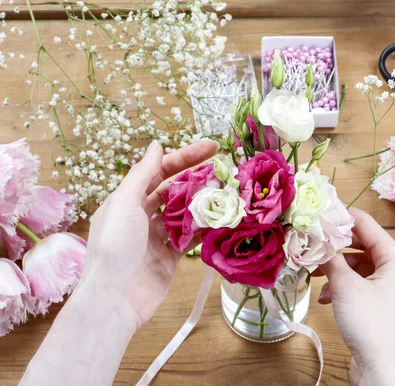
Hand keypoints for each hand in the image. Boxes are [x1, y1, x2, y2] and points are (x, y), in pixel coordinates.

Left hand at [82, 139, 217, 328]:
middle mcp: (140, 216)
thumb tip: (156, 145)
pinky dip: (204, 228)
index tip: (211, 148)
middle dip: (198, 178)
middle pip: (173, 190)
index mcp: (126, 200)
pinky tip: (222, 219)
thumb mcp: (125, 203)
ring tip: (228, 192)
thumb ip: (142, 173)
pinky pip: (190, 238)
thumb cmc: (115, 248)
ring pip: (184, 213)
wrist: (114, 301)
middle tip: (225, 169)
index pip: (159, 170)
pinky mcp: (169, 258)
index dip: (185, 157)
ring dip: (204, 203)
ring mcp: (156, 238)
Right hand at [318, 208, 394, 385]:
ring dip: (333, 266)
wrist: (382, 370)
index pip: (365, 223)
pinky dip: (339, 285)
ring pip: (355, 264)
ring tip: (313, 271)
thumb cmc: (371, 325)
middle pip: (359, 243)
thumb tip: (315, 233)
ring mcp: (386, 286)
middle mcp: (393, 267)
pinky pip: (355, 282)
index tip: (314, 211)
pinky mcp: (376, 303)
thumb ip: (330, 256)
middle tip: (308, 241)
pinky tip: (324, 296)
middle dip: (333, 243)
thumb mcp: (345, 286)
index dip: (339, 215)